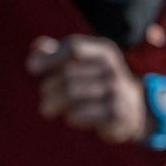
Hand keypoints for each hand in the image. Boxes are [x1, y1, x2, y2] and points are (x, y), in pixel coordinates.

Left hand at [27, 35, 148, 143]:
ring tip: (48, 109)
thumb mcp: (82, 64)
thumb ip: (57, 53)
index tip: (31, 69)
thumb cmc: (98, 83)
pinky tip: (70, 117)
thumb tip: (35, 51)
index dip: (50, 58)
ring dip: (54, 103)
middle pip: (68, 74)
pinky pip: (82, 114)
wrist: (134, 110)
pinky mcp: (116, 113)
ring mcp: (117, 91)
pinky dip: (70, 117)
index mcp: (104, 52)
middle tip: (45, 97)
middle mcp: (113, 68)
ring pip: (72, 94)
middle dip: (49, 87)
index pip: (73, 48)